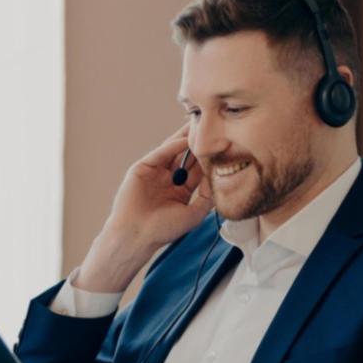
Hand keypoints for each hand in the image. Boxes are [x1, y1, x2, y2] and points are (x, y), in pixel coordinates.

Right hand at [107, 123, 214, 245]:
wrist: (136, 235)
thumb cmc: (162, 230)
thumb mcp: (193, 214)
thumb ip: (207, 196)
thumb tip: (219, 176)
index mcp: (180, 191)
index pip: (197, 170)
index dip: (210, 159)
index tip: (226, 147)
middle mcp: (168, 180)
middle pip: (186, 157)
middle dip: (199, 145)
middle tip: (216, 129)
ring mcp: (154, 173)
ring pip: (173, 151)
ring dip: (186, 139)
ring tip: (201, 126)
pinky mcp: (142, 168)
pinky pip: (160, 154)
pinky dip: (172, 146)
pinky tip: (185, 140)